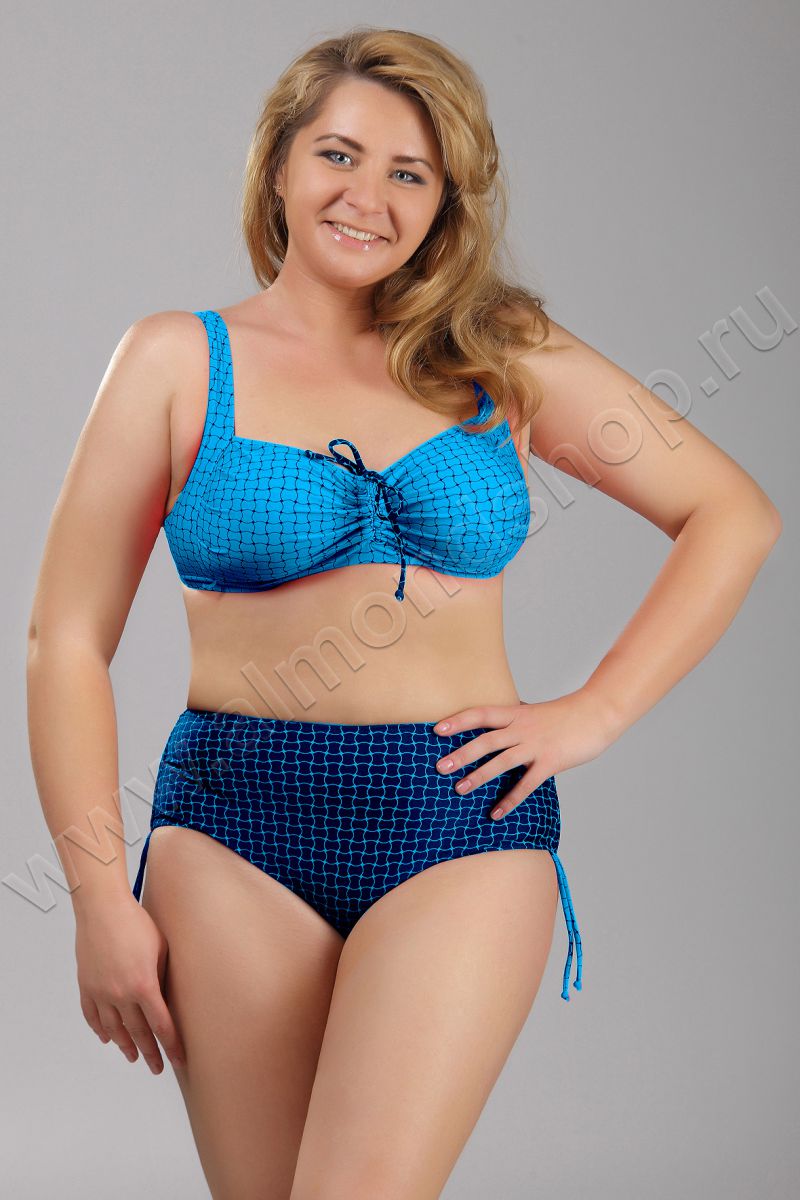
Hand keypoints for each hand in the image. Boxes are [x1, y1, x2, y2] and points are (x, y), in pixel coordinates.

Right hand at [75, 894, 185, 1073]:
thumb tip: (167, 997)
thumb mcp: (161, 948)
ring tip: (133, 1057)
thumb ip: (163, 976)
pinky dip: (100, 1029)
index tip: (178, 1060)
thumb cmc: (137, 922)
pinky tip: (107, 1038)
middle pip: (138, 1032)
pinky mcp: (86, 985)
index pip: (161, 1025)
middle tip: (157, 1068)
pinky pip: (92, 1015)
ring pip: (114, 1029)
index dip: (170, 1045)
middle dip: (150, 1052)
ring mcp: (101, 992)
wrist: (103, 908)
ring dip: (125, 1045)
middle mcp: (121, 994)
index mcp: (144, 985)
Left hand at [432, 689, 617, 818]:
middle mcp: (522, 728)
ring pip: (501, 762)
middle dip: (461, 754)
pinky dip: (510, 800)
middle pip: (485, 740)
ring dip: (479, 777)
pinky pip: (526, 784)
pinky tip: (496, 813)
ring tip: (459, 790)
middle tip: (439, 767)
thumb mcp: (535, 713)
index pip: (481, 713)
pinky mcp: (551, 762)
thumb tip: (496, 728)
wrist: (597, 712)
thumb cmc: (566, 714)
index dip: (458, 721)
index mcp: (516, 713)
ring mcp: (536, 745)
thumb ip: (515, 721)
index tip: (436, 730)